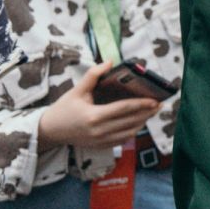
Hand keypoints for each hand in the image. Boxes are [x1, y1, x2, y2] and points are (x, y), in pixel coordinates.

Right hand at [37, 63, 159, 151]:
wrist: (49, 131)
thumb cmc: (63, 109)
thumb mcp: (77, 90)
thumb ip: (93, 75)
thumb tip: (110, 61)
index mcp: (94, 116)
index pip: (124, 109)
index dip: (142, 104)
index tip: (155, 99)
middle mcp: (98, 131)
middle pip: (130, 121)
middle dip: (147, 113)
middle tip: (160, 104)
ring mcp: (100, 141)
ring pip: (128, 133)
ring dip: (142, 122)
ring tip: (152, 112)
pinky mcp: (99, 147)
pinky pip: (121, 140)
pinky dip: (132, 132)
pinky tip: (138, 123)